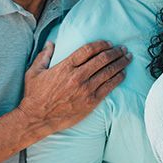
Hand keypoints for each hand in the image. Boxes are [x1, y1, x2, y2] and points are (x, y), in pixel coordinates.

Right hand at [16, 40, 130, 134]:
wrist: (37, 118)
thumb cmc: (34, 95)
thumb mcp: (34, 72)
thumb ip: (44, 56)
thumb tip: (51, 43)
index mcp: (65, 67)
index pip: (89, 50)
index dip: (102, 44)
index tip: (109, 43)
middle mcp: (77, 76)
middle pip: (103, 59)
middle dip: (115, 52)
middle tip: (123, 49)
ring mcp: (86, 89)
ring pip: (109, 72)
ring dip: (120, 63)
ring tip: (127, 58)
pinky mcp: (91, 102)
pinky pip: (109, 87)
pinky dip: (118, 78)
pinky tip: (123, 73)